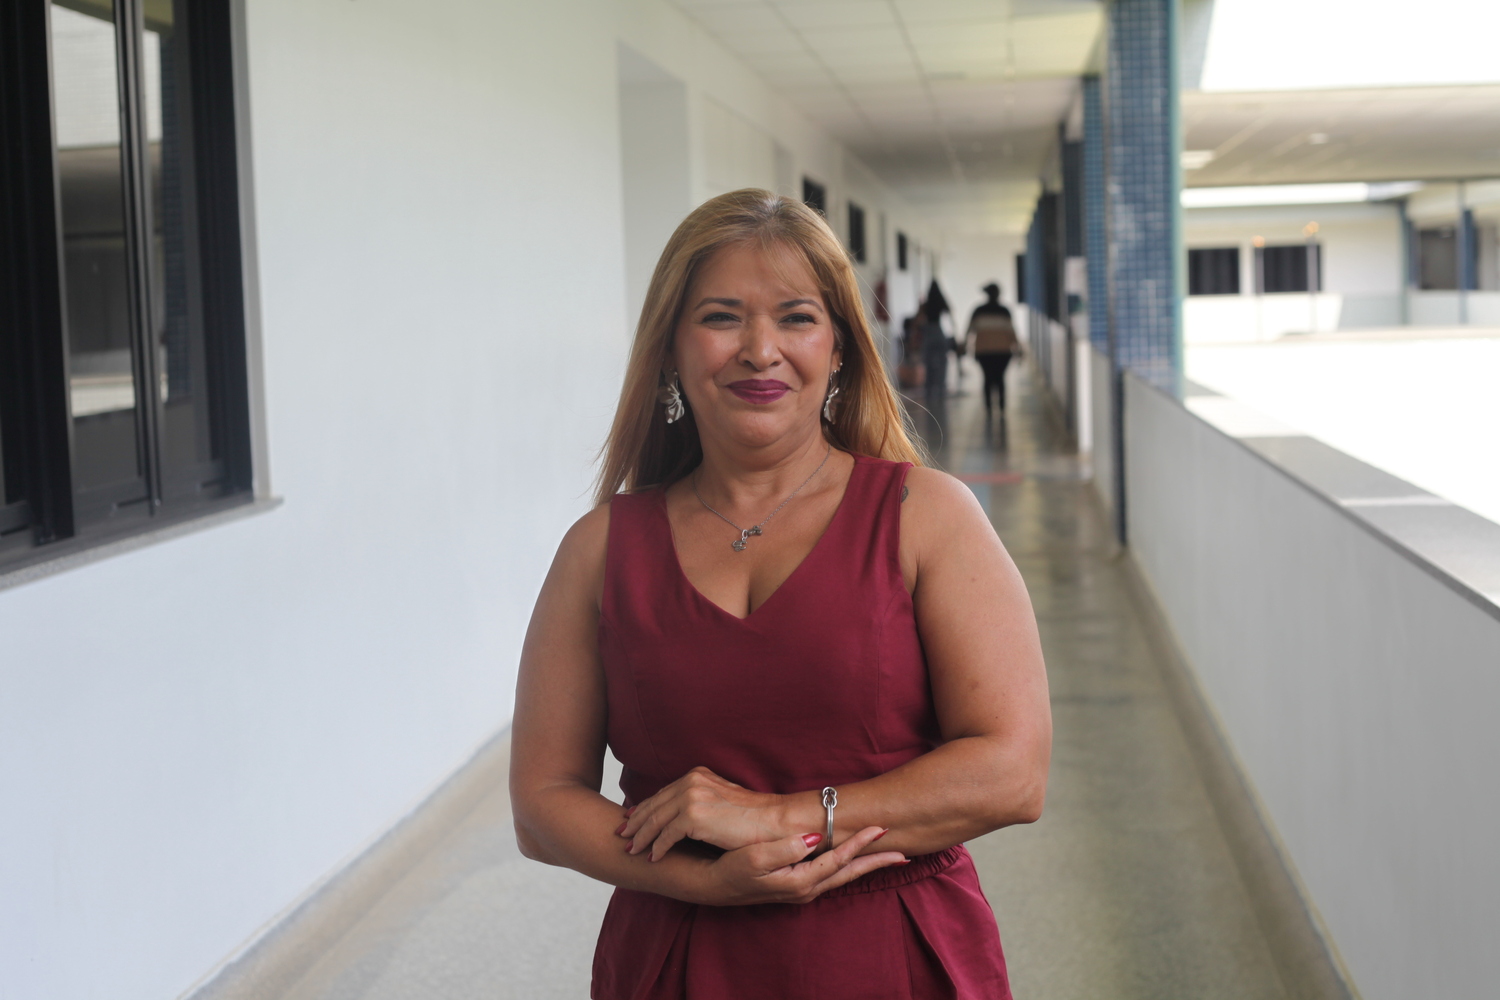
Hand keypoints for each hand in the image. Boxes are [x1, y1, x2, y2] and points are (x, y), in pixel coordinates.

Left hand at [620, 766, 785, 860]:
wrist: (776, 822)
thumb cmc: (754, 818)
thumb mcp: (723, 802)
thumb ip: (702, 802)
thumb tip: (685, 816)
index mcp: (698, 776)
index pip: (664, 793)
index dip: (645, 807)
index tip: (630, 818)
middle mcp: (692, 782)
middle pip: (654, 804)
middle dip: (635, 821)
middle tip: (620, 834)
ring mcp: (691, 797)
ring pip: (656, 821)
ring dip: (641, 837)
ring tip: (631, 850)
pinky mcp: (694, 816)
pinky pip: (667, 836)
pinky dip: (658, 848)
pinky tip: (653, 858)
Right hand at [690, 825, 904, 906]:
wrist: (711, 887)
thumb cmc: (729, 869)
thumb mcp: (753, 857)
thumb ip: (785, 848)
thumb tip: (815, 838)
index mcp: (800, 881)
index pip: (839, 860)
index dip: (861, 843)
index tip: (882, 827)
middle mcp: (806, 889)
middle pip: (849, 873)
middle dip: (876, 862)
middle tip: (904, 851)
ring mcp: (802, 889)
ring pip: (842, 875)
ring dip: (865, 864)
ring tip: (887, 855)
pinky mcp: (796, 885)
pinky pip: (831, 875)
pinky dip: (848, 866)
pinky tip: (853, 859)